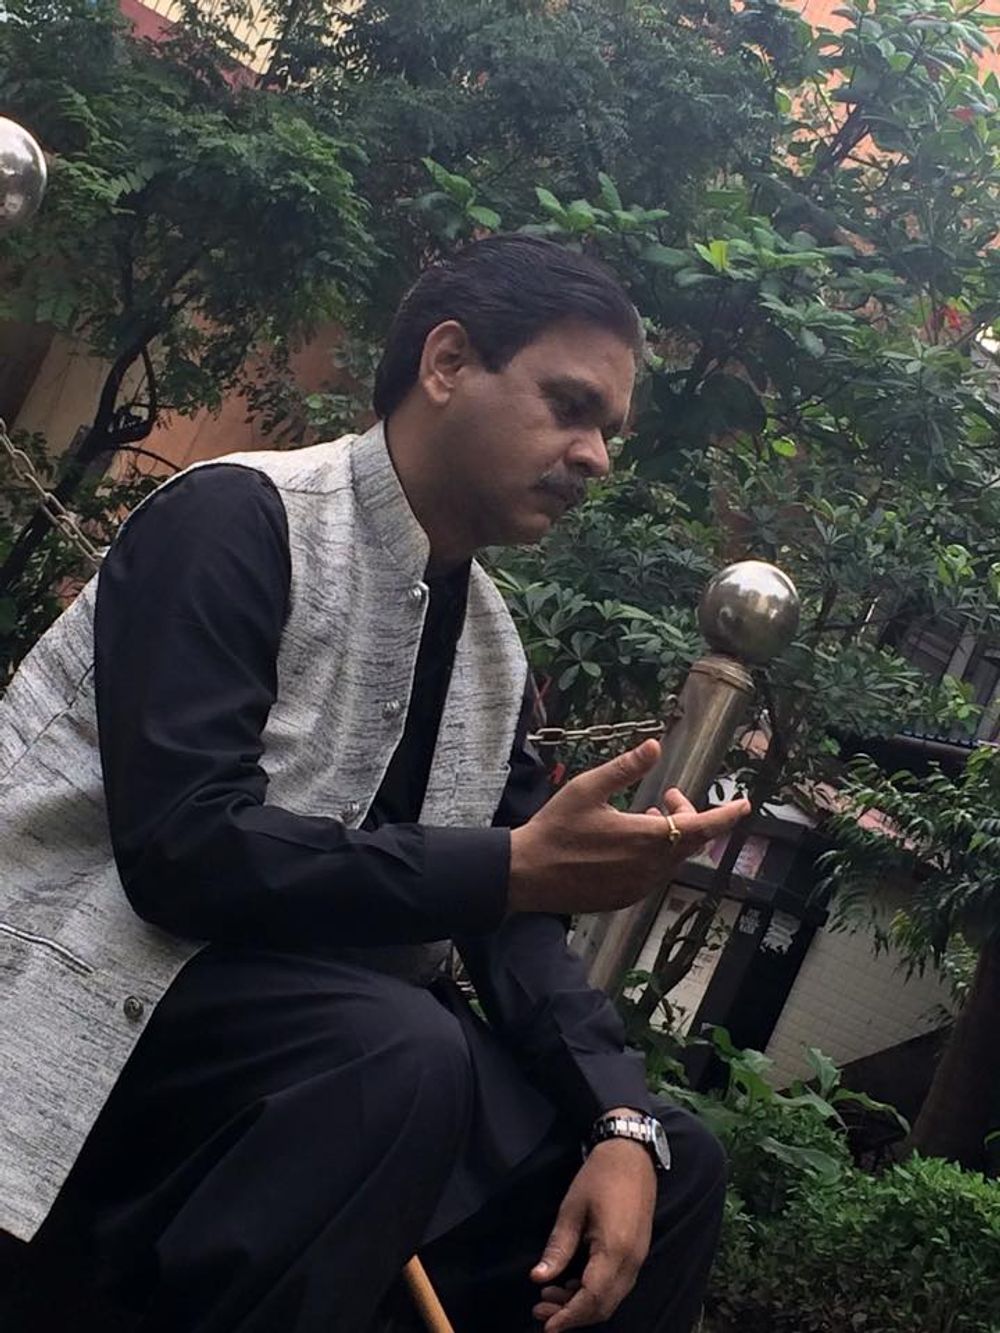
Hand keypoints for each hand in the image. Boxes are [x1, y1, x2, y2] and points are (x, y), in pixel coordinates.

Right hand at [508, 738, 749, 914]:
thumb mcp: (587, 789)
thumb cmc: (555, 828)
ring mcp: (639, 886)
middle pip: (690, 841)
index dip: (726, 815)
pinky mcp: (627, 897)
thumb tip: (655, 746)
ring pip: (674, 859)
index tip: (744, 804)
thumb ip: (625, 768)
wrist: (527, 874)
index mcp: (645, 838)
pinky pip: (656, 874)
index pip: (702, 827)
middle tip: (666, 794)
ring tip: (646, 814)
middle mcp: (649, 867)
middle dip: (689, 816)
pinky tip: (631, 841)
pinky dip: (656, 854)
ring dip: (671, 835)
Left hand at [530, 1138, 656, 1329]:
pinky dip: (594, 1292)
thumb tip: (538, 1278)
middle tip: (540, 1308)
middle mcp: (632, 1261)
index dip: (568, 1316)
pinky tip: (571, 1281)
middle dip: (572, 1315)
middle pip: (603, 1306)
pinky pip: (617, 1285)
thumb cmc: (599, 1177)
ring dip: (582, 1304)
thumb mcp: (572, 1209)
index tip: (546, 1326)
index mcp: (615, 1250)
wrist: (631, 1154)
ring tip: (549, 1294)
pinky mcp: (638, 1253)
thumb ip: (558, 1247)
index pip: (592, 1298)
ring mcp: (638, 1258)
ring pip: (611, 1298)